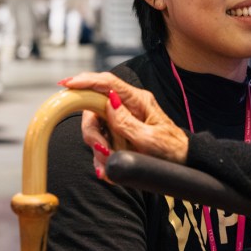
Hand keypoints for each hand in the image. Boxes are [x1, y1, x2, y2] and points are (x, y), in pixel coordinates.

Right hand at [63, 71, 189, 178]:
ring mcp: (121, 121)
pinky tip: (110, 169)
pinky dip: (102, 159)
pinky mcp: (118, 135)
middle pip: (93, 110)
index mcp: (138, 101)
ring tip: (111, 165)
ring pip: (94, 130)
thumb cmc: (172, 151)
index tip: (68, 85)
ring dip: (99, 151)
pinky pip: (100, 144)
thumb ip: (127, 122)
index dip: (86, 81)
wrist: (182, 164)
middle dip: (92, 134)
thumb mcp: (150, 140)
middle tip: (102, 151)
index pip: (108, 83)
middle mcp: (127, 107)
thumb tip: (109, 102)